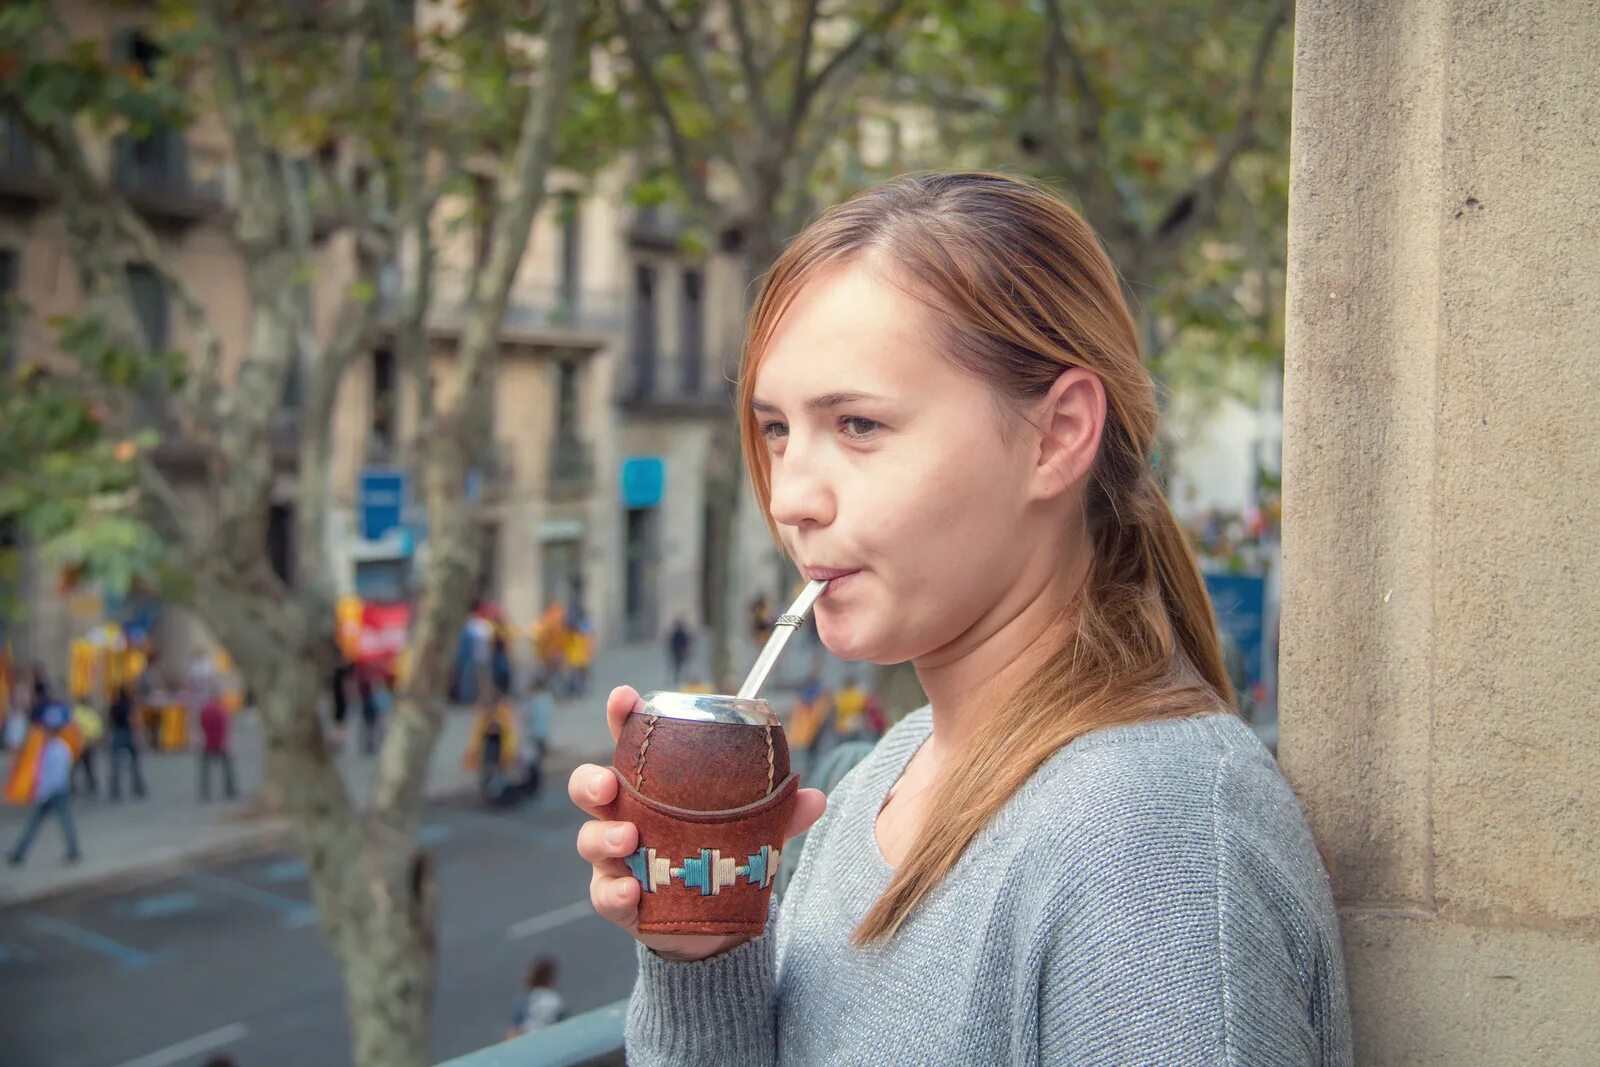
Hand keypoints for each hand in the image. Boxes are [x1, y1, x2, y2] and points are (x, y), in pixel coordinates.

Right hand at [570, 684, 826, 961]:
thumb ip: (779, 816)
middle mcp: (625, 816)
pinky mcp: (617, 899)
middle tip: (609, 784)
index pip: (628, 744)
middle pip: (590, 788)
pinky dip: (614, 891)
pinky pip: (604, 894)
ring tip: (630, 839)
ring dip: (604, 836)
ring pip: (589, 839)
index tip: (624, 698)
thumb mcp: (753, 832)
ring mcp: (615, 858)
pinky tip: (631, 891)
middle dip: (590, 781)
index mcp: (652, 787)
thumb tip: (816, 798)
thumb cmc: (721, 856)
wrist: (712, 925)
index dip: (620, 717)